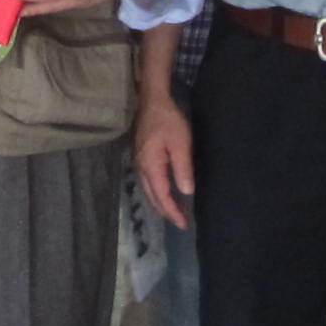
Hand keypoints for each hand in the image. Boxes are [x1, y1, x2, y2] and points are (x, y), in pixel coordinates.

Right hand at [133, 93, 194, 229]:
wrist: (152, 101)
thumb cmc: (168, 121)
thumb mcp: (181, 143)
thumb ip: (183, 169)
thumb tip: (187, 192)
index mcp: (151, 166)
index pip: (162, 196)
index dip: (172, 211)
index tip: (183, 223)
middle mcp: (141, 168)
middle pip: (152, 197)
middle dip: (167, 212)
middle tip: (181, 222)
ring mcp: (138, 163)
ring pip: (149, 191)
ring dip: (161, 204)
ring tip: (175, 212)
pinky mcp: (140, 158)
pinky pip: (148, 183)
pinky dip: (157, 193)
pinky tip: (165, 194)